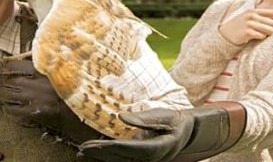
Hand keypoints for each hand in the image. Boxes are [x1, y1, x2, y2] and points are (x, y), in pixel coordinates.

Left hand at [0, 57, 101, 144]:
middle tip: (0, 81)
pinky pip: (13, 111)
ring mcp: (34, 99)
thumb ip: (47, 59)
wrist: (85, 105)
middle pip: (6, 81)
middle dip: (0, 81)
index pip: (12, 65)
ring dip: (2, 94)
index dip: (1, 66)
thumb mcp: (63, 65)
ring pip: (6, 95)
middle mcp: (35, 83)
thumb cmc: (75, 83)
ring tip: (4, 93)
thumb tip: (29, 54)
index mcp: (42, 68)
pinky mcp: (35, 114)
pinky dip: (9, 108)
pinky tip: (12, 106)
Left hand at [78, 102, 245, 161]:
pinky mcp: (143, 156)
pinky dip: (109, 155)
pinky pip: (123, 158)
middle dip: (101, 154)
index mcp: (159, 148)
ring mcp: (147, 158)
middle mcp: (152, 157)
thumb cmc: (177, 120)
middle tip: (82, 149)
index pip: (131, 150)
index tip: (95, 145)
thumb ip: (144, 118)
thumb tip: (121, 118)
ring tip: (83, 151)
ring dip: (102, 156)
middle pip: (122, 158)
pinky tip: (97, 151)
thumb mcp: (164, 115)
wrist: (189, 130)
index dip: (112, 149)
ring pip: (121, 160)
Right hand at [219, 8, 272, 44]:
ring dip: (268, 34)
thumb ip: (261, 16)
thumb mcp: (249, 17)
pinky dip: (261, 37)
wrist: (225, 33)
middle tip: (268, 32)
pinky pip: (262, 36)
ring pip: (270, 30)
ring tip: (262, 35)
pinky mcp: (247, 32)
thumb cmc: (241, 26)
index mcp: (254, 11)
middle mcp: (252, 16)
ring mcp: (249, 24)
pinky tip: (256, 37)